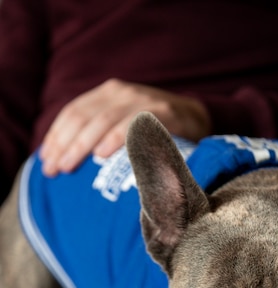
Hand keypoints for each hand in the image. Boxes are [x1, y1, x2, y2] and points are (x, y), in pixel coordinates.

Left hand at [40, 78, 210, 175]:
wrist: (197, 118)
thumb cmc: (154, 129)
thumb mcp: (123, 125)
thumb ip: (99, 134)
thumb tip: (66, 160)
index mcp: (108, 93)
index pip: (73, 112)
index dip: (56, 136)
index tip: (45, 161)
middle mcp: (122, 92)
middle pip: (83, 116)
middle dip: (65, 144)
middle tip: (54, 169)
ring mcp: (143, 100)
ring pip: (104, 119)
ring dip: (83, 144)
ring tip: (69, 165)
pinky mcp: (163, 113)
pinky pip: (135, 124)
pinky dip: (116, 138)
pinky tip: (102, 154)